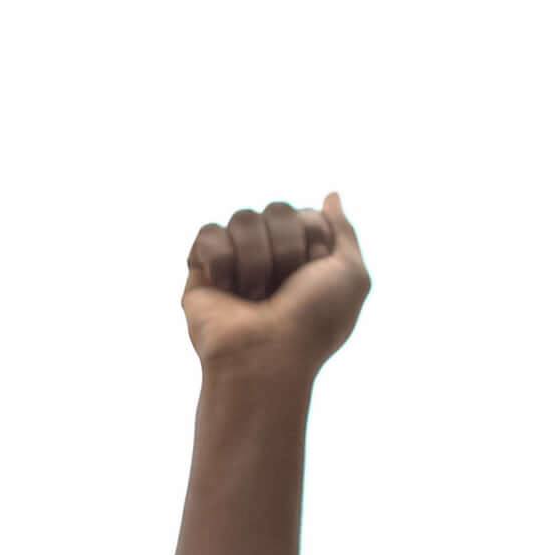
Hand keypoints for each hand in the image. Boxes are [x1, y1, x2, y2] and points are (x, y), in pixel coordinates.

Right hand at [181, 194, 368, 377]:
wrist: (265, 358)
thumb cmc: (312, 324)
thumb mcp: (352, 275)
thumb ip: (345, 231)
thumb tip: (332, 196)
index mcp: (306, 257)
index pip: (309, 215)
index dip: (314, 243)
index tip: (312, 278)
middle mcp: (271, 254)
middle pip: (277, 210)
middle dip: (285, 249)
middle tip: (281, 289)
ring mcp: (236, 260)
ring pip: (243, 218)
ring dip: (254, 261)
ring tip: (252, 297)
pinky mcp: (202, 268)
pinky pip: (209, 234)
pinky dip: (221, 262)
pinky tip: (225, 290)